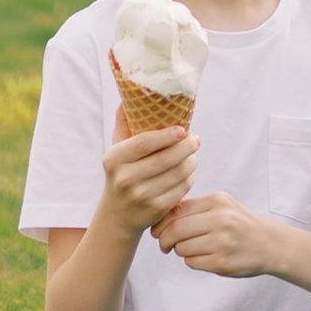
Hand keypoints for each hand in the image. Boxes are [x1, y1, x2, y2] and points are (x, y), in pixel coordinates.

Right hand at [99, 123, 197, 239]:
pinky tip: (188, 172)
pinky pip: (182, 188)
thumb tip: (131, 94)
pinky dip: (189, 177)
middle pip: (167, 158)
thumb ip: (124, 122)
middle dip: (187, 146)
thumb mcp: (117, 150)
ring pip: (179, 172)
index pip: (145, 142)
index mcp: (114, 158)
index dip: (167, 135)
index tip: (182, 129)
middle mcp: (125, 178)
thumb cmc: (121, 173)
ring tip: (192, 155)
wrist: (117, 215)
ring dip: (192, 161)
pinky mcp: (156, 209)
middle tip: (195, 139)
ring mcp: (141, 195)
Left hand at [154, 190, 279, 279]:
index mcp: (217, 201)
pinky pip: (192, 262)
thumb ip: (194, 207)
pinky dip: (192, 261)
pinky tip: (204, 256)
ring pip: (182, 248)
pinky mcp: (222, 263)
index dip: (161, 223)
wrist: (269, 244)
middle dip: (164, 240)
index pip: (177, 211)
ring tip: (192, 249)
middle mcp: (221, 219)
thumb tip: (160, 216)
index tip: (157, 231)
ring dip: (180, 251)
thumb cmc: (239, 224)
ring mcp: (222, 242)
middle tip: (164, 245)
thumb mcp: (221, 205)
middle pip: (176, 230)